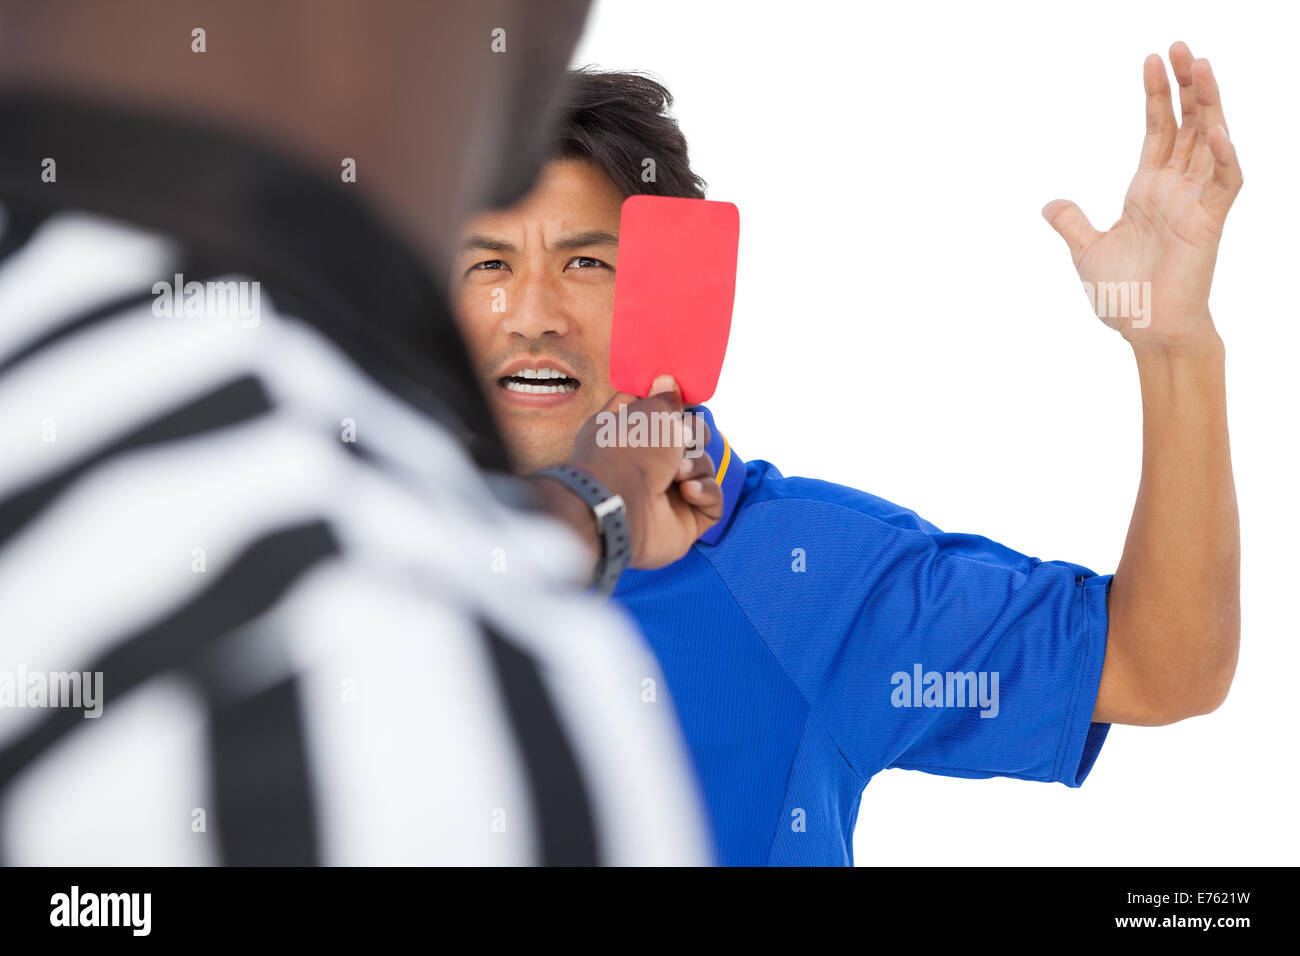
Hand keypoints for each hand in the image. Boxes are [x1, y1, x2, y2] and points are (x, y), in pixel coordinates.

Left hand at [570, 375, 722, 568]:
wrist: (618, 507)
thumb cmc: (626, 452)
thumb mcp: (649, 413)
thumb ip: (664, 398)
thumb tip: (668, 382)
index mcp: (627, 435)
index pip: (655, 414)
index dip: (671, 404)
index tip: (681, 399)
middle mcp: (645, 465)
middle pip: (689, 439)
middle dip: (693, 435)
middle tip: (684, 439)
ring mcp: (665, 495)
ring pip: (703, 467)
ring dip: (696, 465)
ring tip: (678, 474)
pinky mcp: (685, 520)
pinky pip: (712, 499)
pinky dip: (705, 491)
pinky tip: (687, 492)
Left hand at [1042, 41, 1242, 353]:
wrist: (1144, 332)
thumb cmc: (1124, 296)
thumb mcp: (1087, 251)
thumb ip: (1072, 223)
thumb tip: (1050, 204)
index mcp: (1147, 190)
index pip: (1157, 130)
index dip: (1156, 96)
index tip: (1150, 60)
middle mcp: (1174, 189)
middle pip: (1186, 124)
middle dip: (1185, 85)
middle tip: (1179, 47)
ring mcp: (1195, 203)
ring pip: (1210, 142)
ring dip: (1208, 105)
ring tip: (1201, 66)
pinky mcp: (1209, 223)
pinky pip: (1224, 183)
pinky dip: (1223, 158)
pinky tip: (1215, 132)